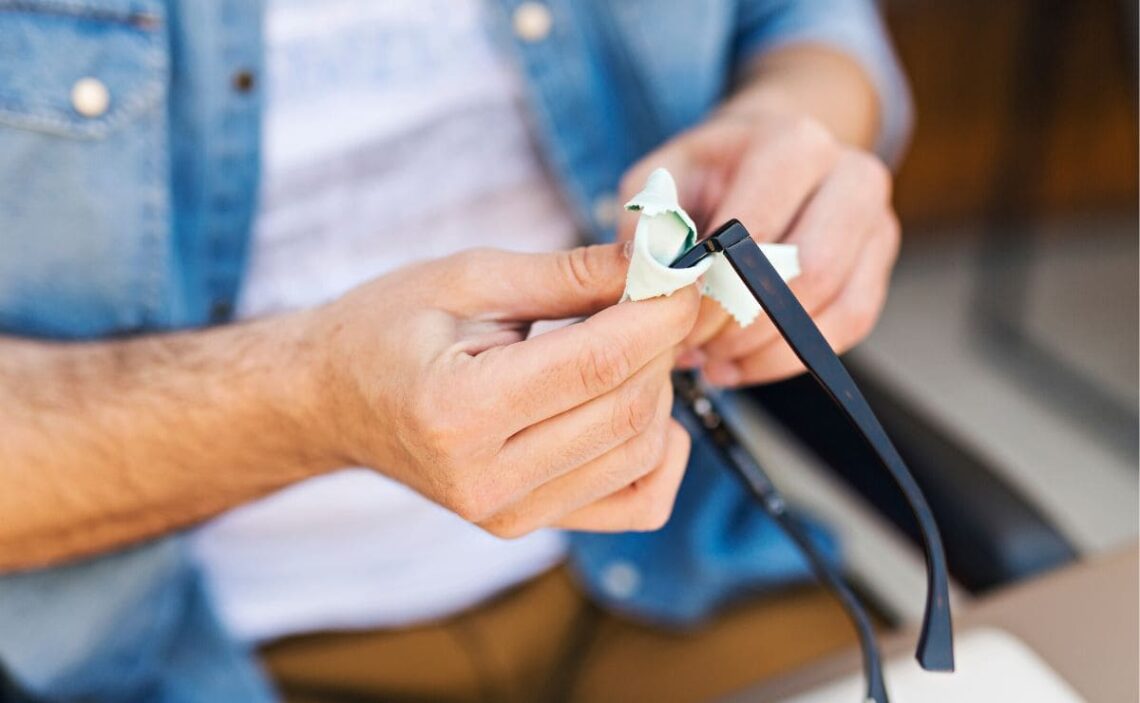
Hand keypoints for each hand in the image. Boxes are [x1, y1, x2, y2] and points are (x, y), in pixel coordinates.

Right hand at [296, 244, 699, 536]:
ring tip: (628, 342)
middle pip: (628, 410)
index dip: (658, 314)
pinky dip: (659, 453)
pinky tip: (637, 407)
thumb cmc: (386, 329)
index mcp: (458, 412)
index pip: (598, 365)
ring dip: (659, 388)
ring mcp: (509, 513)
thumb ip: (568, 274)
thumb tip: (655, 263)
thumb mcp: (467, 278)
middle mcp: (486, 479)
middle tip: (655, 295)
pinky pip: (636, 503)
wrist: (332, 398)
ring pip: (640, 453)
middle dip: (662, 343)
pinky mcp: (527, 524)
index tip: (683, 273)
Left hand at [618, 109, 899, 386]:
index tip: (674, 317)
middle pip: (809, 272)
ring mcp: (875, 221)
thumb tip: (648, 271)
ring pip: (834, 308)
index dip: (714, 287)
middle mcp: (850, 175)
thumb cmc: (711, 171)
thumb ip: (650, 221)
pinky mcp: (879, 265)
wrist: (767, 156)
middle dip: (744, 323)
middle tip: (695, 345)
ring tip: (713, 357)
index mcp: (794, 144)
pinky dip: (790, 358)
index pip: (758, 233)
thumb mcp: (665, 177)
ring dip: (766, 348)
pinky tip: (741, 363)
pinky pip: (847, 326)